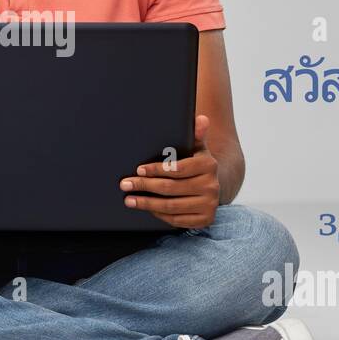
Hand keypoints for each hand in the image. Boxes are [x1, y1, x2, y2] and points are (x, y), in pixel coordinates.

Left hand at [119, 115, 220, 229]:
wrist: (213, 185)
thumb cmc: (196, 164)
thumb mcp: (197, 148)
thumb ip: (196, 134)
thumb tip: (201, 119)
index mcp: (209, 165)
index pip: (177, 169)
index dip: (156, 170)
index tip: (138, 170)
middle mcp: (212, 186)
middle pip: (171, 188)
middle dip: (145, 186)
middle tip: (125, 184)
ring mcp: (209, 205)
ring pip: (171, 206)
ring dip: (147, 203)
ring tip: (129, 200)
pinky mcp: (205, 220)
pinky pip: (177, 220)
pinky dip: (159, 214)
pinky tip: (147, 209)